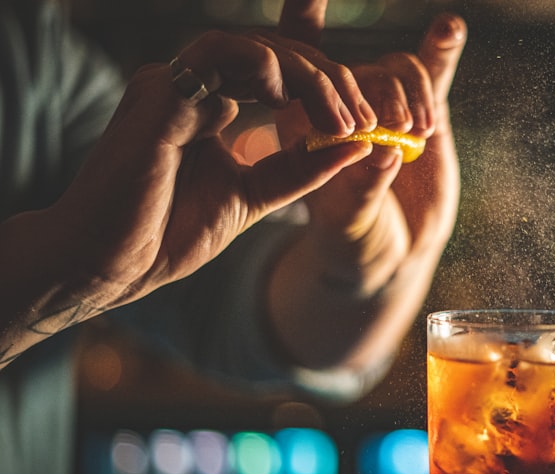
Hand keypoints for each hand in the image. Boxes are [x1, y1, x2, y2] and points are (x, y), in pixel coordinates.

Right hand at [49, 22, 382, 313]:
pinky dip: (263, 67)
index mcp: (212, 108)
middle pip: (277, 58)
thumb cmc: (168, 235)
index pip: (279, 76)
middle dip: (330, 82)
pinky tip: (288, 99)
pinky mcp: (160, 92)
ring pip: (256, 50)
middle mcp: (194, 90)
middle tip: (365, 120)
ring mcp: (175, 86)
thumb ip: (301, 169)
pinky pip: (218, 55)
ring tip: (340, 119)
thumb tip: (359, 144)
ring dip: (309, 77)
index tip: (366, 121)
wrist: (112, 266)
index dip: (326, 86)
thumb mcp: (255, 197)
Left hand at [274, 9, 467, 294]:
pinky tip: (448, 30)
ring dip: (409, 95)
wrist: (395, 253)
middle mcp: (342, 104)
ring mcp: (385, 105)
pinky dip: (441, 53)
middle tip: (390, 131)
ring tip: (417, 133)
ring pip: (394, 71)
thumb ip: (364, 186)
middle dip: (373, 95)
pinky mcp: (425, 112)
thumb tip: (385, 149)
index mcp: (305, 121)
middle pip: (353, 69)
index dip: (302, 21)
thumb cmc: (353, 239)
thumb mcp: (349, 221)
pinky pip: (432, 75)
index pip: (297, 62)